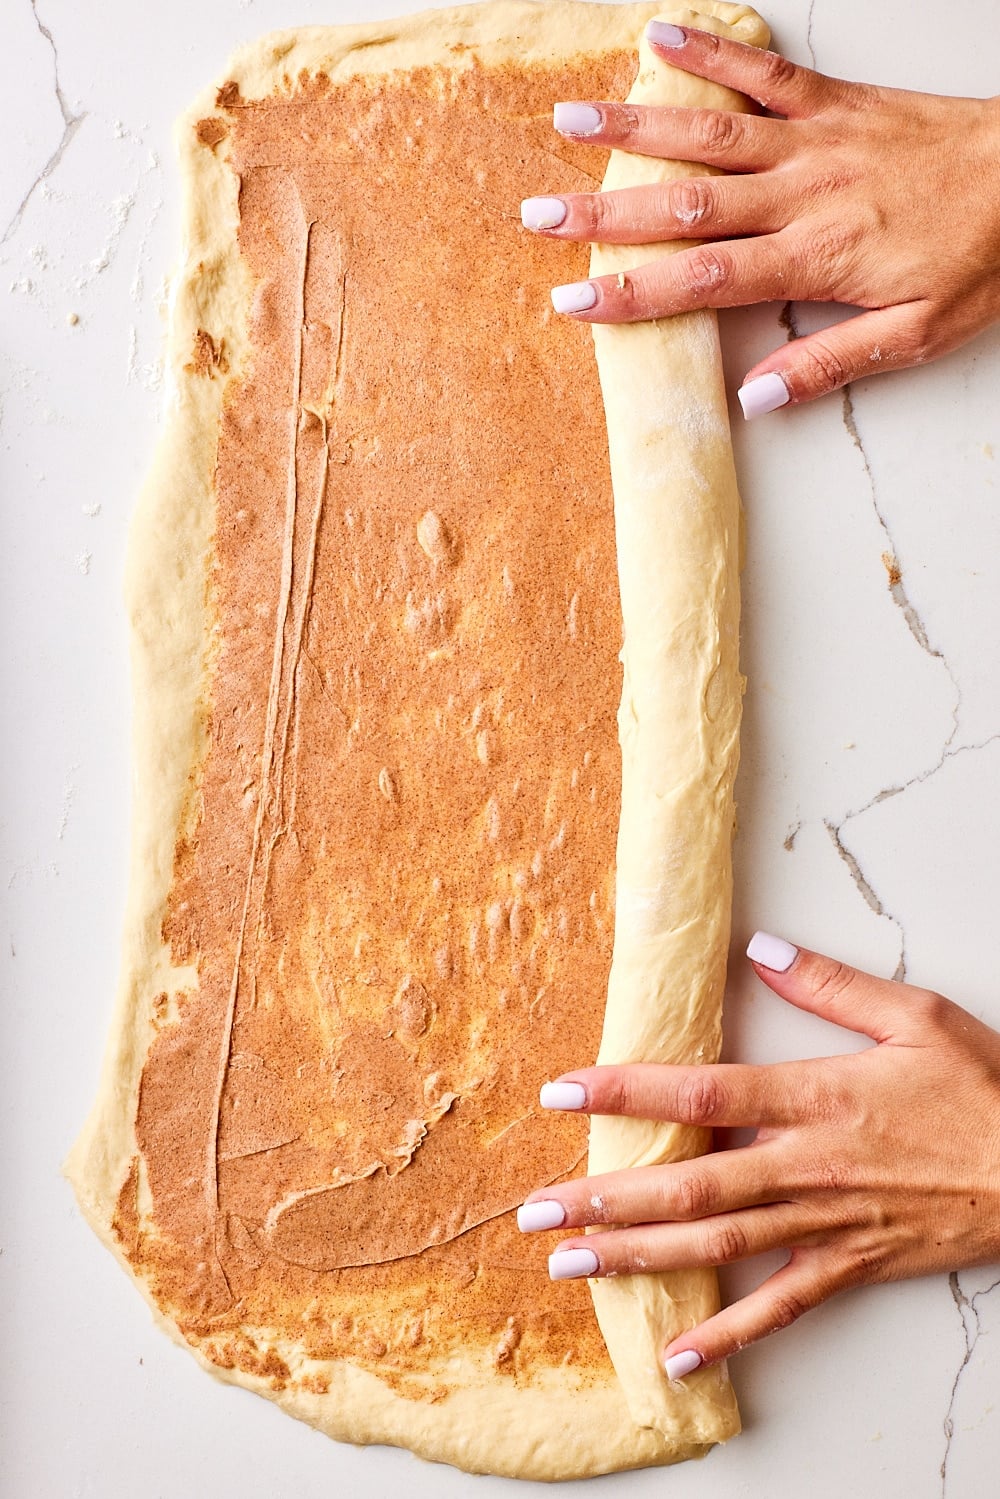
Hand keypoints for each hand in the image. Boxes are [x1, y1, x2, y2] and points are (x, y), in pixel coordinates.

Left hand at [518, 933, 999, 1379]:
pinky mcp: (852, 1266)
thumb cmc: (983, 1090)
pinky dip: (729, 1336)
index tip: (562, 1093)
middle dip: (605, 1198)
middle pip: (689, 1183)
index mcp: (815, 1098)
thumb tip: (760, 949)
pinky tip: (677, 1355)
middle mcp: (808, 1165)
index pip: (700, 1091)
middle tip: (536, 1210)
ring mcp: (827, 1223)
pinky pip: (782, 1307)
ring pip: (716, 1246)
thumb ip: (831, 985)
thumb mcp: (916, 1017)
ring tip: (570, 1265)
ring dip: (638, 1258)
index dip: (627, 1091)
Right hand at [520, 21, 999, 414]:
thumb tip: (752, 397)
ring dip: (631, 128)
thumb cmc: (983, 257)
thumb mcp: (916, 335)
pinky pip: (764, 73)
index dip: (630, 292)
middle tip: (535, 214)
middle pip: (683, 205)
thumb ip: (830, 364)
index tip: (572, 299)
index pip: (701, 280)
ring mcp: (814, 140)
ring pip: (707, 134)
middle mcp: (801, 193)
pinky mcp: (834, 101)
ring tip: (565, 123)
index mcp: (813, 257)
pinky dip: (710, 53)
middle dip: (602, 212)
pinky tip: (658, 39)